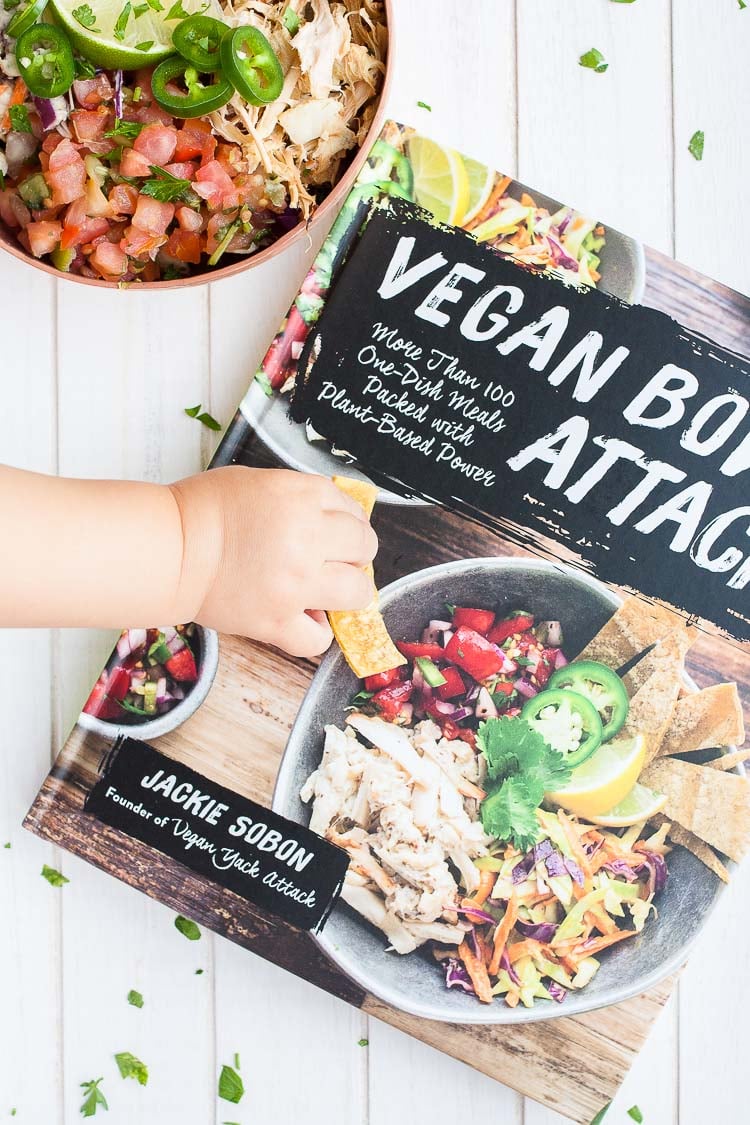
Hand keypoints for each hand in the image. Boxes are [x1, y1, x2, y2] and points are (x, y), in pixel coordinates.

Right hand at [169, 467, 377, 656]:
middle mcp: (307, 539)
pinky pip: (319, 638)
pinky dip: (315, 632)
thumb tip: (338, 517)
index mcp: (302, 499)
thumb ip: (303, 497)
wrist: (168, 549)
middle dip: (353, 553)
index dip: (347, 522)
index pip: (353, 510)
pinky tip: (303, 618)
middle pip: (365, 548)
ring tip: (323, 589)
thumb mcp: (261, 482)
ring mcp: (295, 584)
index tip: (336, 531)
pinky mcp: (276, 621)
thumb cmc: (204, 510)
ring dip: (346, 591)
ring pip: (357, 593)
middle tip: (332, 558)